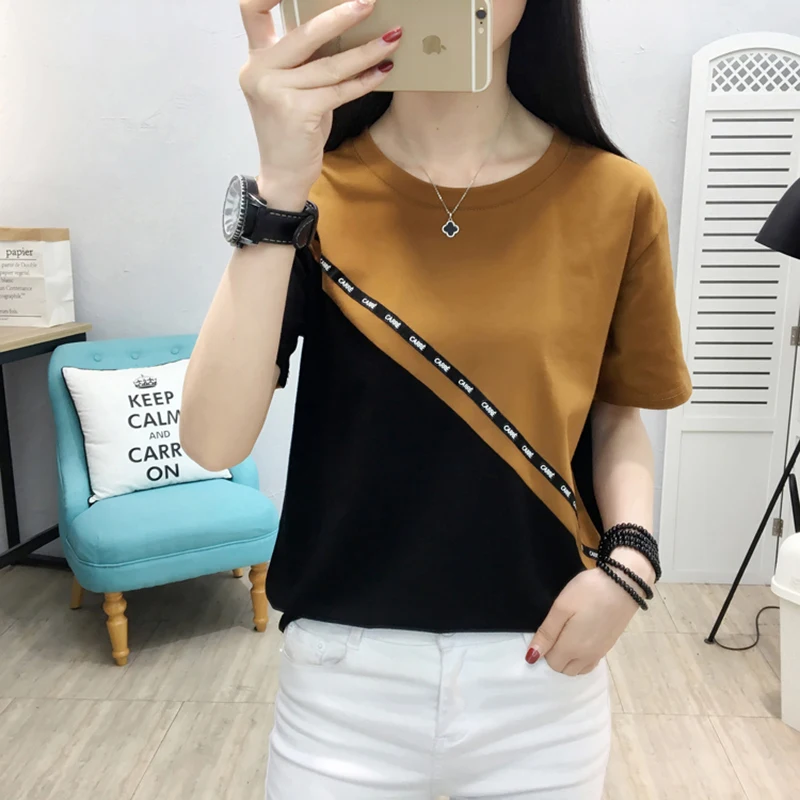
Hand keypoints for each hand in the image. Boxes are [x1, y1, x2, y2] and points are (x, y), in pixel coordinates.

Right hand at [238, 0, 401, 207]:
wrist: (283, 173)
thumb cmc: (294, 127)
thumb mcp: (293, 86)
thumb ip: (306, 59)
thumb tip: (346, 26)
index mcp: (257, 57)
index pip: (253, 8)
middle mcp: (260, 70)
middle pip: (304, 32)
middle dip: (341, 14)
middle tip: (370, 1)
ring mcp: (275, 92)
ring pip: (329, 65)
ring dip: (366, 50)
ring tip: (393, 38)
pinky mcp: (295, 112)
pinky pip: (338, 90)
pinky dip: (364, 81)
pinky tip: (384, 71)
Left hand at [525, 552, 649, 674]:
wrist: (624, 584)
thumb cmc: (588, 592)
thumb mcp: (562, 607)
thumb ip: (547, 633)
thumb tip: (531, 657)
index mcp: (573, 648)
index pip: (552, 663)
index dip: (544, 650)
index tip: (546, 632)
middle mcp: (587, 657)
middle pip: (565, 669)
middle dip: (555, 657)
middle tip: (555, 632)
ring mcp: (600, 653)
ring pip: (579, 669)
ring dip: (569, 660)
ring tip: (566, 636)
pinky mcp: (609, 646)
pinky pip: (590, 663)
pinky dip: (582, 659)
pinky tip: (580, 640)